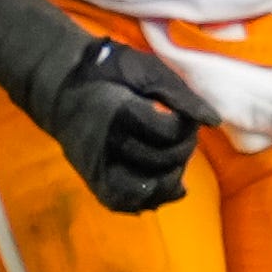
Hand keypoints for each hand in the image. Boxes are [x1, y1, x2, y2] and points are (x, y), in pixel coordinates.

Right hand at [0, 0, 213, 212]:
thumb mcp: (146, 69)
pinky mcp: (90, 177)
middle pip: (161, 159)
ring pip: (144, 191)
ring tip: (175, 161)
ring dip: (170, 179)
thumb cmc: (107, 69)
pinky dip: (147, 200)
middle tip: (181, 133)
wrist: (58, 82)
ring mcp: (95, 164)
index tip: (183, 113)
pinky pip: (121, 202)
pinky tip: (164, 187)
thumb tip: (213, 121)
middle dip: (183, 149)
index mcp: (117, 110)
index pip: (167, 131)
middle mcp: (105, 142)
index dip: (185, 125)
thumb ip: (180, 94)